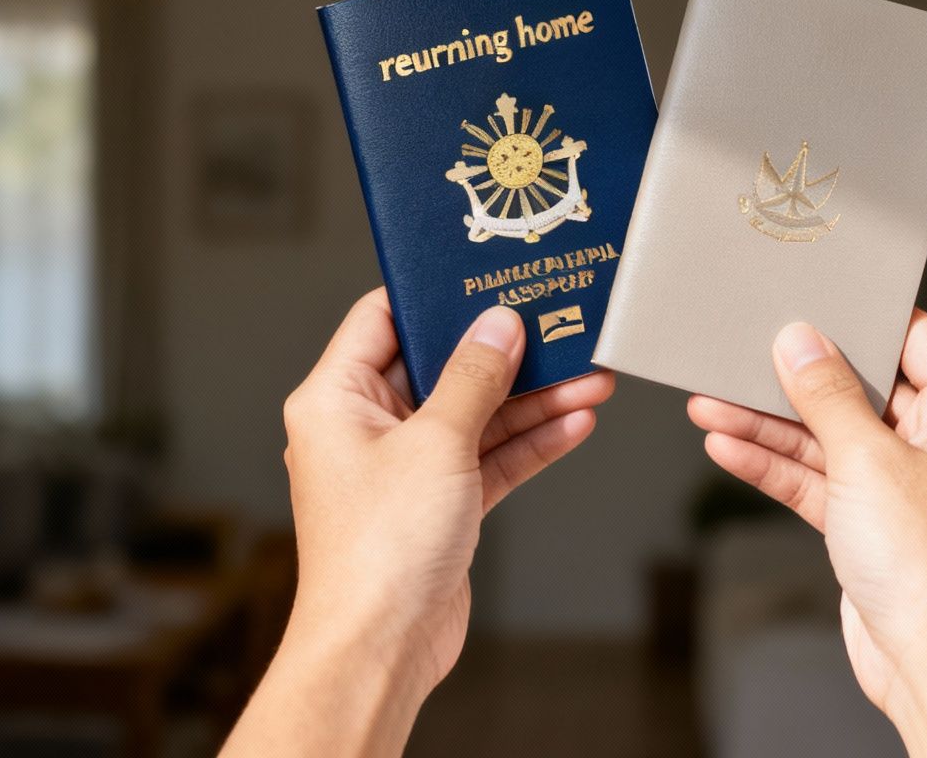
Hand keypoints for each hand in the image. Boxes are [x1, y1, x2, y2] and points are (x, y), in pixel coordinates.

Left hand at [223, 289, 614, 756]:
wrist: (380, 648)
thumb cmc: (379, 551)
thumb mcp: (437, 443)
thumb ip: (474, 377)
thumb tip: (498, 323)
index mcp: (335, 398)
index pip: (383, 318)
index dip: (434, 294)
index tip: (487, 277)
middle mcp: (363, 427)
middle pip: (441, 366)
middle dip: (506, 353)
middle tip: (559, 327)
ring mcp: (402, 467)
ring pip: (474, 413)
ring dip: (532, 399)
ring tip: (591, 376)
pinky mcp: (437, 503)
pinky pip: (487, 457)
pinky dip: (528, 443)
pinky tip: (575, 422)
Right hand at [688, 311, 926, 757]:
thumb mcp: (867, 460)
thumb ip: (827, 395)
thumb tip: (801, 342)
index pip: (915, 337)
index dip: (862, 317)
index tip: (811, 300)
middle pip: (861, 388)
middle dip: (796, 378)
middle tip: (740, 353)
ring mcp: (906, 486)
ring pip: (830, 436)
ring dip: (770, 424)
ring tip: (710, 402)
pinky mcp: (873, 524)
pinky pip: (820, 479)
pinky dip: (777, 466)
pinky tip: (728, 448)